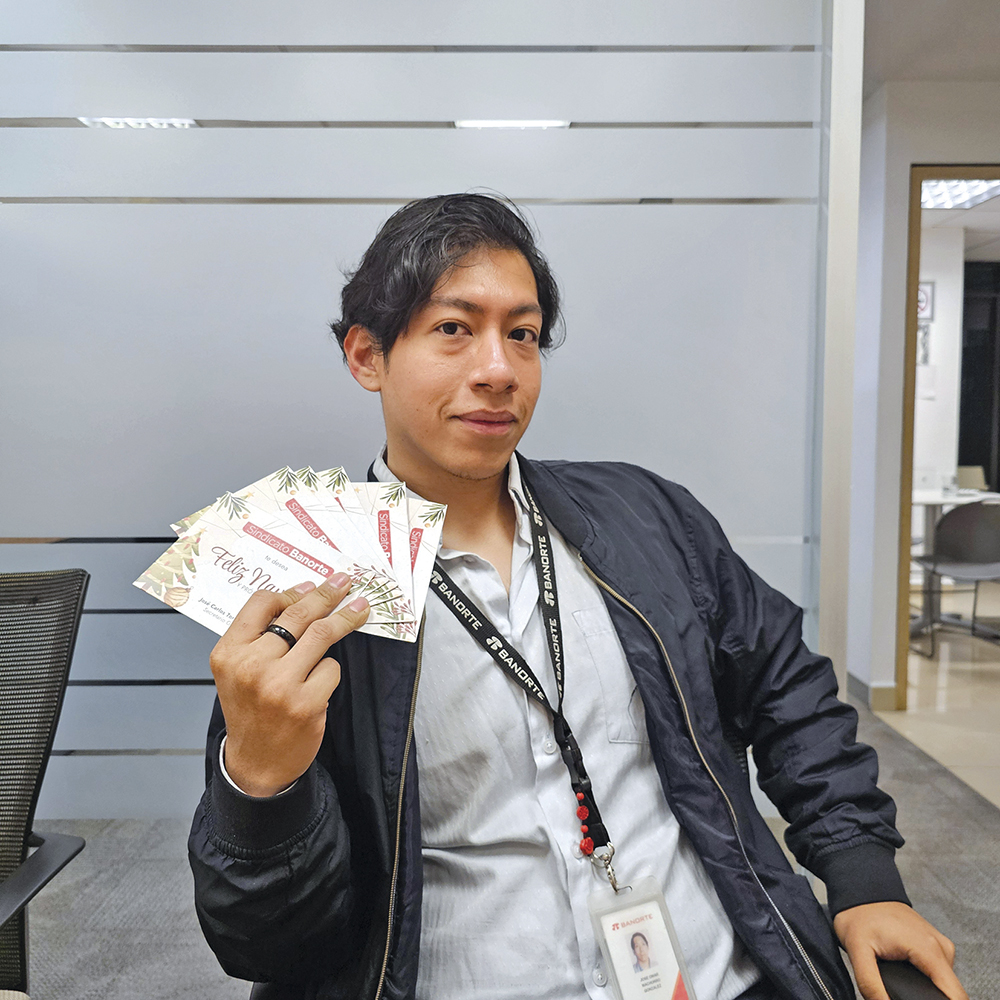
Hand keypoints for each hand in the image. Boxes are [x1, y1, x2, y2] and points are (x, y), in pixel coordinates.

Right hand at [209, 572, 369, 796]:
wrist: (256, 762)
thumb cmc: (251, 709)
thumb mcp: (238, 669)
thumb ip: (260, 635)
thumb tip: (301, 595)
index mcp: (229, 653)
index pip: (261, 603)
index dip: (292, 591)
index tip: (312, 585)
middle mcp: (251, 666)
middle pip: (298, 614)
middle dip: (327, 595)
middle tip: (345, 583)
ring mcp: (279, 686)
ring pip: (321, 635)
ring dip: (345, 619)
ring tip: (359, 608)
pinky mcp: (306, 703)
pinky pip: (331, 668)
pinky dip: (330, 669)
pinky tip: (321, 681)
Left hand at [834, 901, 967, 999]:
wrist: (861, 890)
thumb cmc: (859, 915)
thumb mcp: (857, 951)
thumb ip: (871, 984)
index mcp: (929, 949)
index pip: (955, 995)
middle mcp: (941, 948)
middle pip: (950, 992)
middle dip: (930, 999)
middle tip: (901, 992)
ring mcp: (939, 947)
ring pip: (943, 984)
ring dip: (928, 992)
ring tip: (901, 985)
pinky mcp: (934, 947)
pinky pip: (937, 974)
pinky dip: (926, 981)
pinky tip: (908, 979)